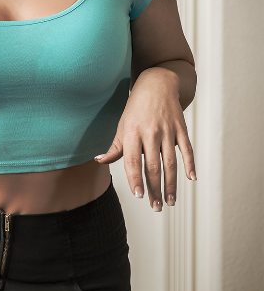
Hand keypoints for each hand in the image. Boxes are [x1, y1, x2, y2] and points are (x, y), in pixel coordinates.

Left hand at [93, 67, 195, 210]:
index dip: (135, 179)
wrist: (157, 84)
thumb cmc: (136, 108)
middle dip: (154, 189)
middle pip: (152, 166)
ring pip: (170, 162)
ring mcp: (167, 131)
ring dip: (171, 184)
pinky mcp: (181, 129)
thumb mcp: (122, 125)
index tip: (139, 195)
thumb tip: (100, 160)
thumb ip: (115, 146)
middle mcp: (150, 133)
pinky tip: (191, 178)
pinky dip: (190, 164)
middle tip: (156, 207)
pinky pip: (187, 149)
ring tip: (170, 201)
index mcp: (132, 133)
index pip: (132, 161)